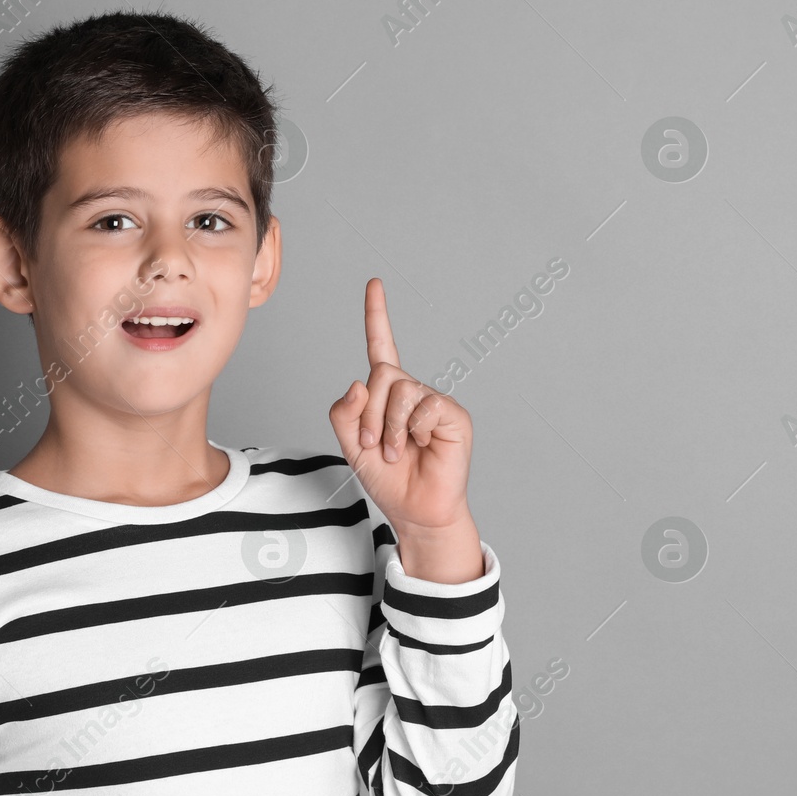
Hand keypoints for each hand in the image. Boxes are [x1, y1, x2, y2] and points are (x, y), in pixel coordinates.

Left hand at [329, 279, 483, 580]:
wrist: (415, 511)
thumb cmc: (388, 480)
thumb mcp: (352, 446)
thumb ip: (344, 414)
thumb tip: (358, 381)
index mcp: (387, 395)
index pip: (381, 347)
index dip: (378, 316)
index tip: (374, 284)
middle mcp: (412, 392)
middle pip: (382, 373)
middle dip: (369, 413)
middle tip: (373, 445)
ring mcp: (433, 402)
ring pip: (399, 389)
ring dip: (388, 426)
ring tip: (395, 451)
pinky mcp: (452, 415)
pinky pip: (424, 405)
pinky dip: (413, 429)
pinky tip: (421, 445)